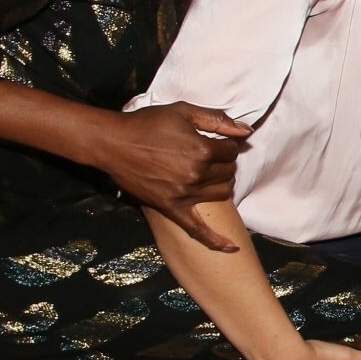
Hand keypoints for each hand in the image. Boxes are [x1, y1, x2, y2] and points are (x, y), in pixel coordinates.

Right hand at [102, 104, 249, 250]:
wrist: (114, 143)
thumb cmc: (147, 124)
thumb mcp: (183, 111)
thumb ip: (217, 119)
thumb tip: (246, 131)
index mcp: (202, 150)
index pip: (232, 152)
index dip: (228, 145)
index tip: (219, 143)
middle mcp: (196, 174)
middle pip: (228, 172)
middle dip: (225, 163)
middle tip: (212, 157)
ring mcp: (184, 194)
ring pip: (222, 194)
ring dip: (222, 184)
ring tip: (211, 175)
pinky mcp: (171, 208)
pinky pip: (197, 230)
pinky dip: (215, 241)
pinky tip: (231, 248)